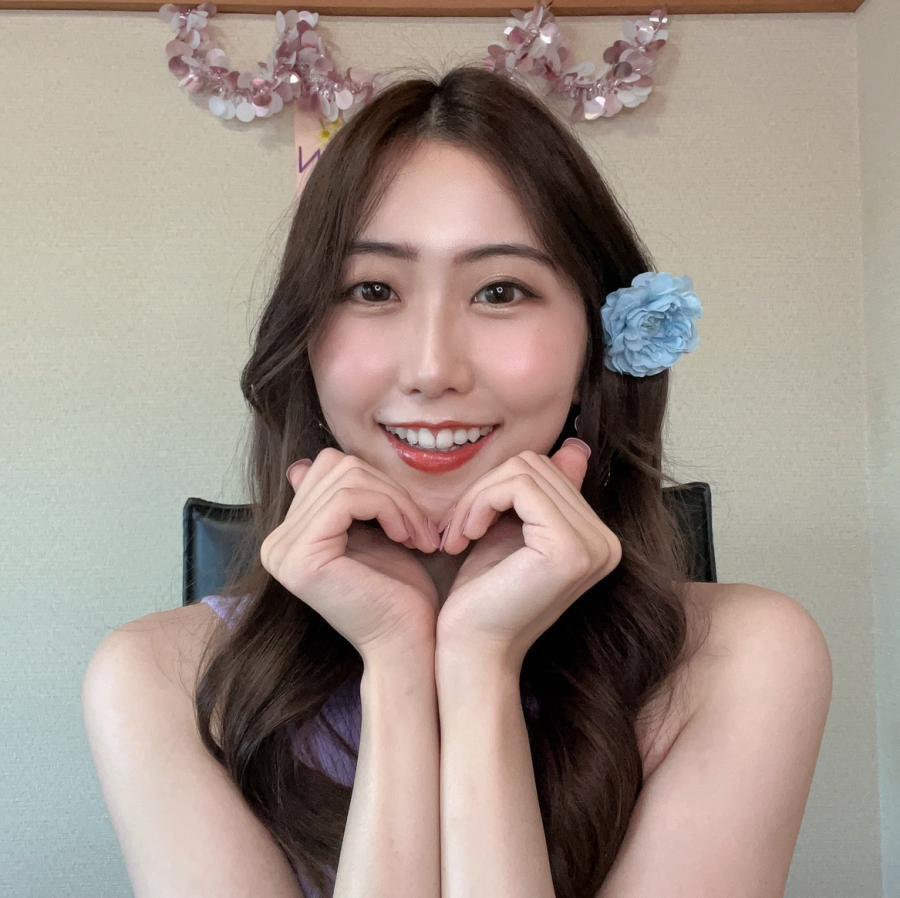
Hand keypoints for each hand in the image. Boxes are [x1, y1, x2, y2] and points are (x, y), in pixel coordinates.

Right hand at [261, 448, 442, 661]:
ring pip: (347, 479)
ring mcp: (282, 551)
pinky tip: (407, 538)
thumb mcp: (368, 533)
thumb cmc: (397, 593)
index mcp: (287, 537)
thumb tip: (301, 466)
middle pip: (336, 467)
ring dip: (396, 501)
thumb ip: (340, 501)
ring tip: (419, 535)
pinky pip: (348, 499)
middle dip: (390, 490)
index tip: (410, 517)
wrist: (407, 644)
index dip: (378, 482)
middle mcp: (275, 544)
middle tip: (422, 528)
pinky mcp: (302, 557)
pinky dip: (389, 508)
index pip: (327, 468)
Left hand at [434, 440, 621, 669]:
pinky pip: (518, 487)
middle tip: (457, 529)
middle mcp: (607, 542)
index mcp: (598, 539)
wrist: (471, 651)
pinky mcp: (569, 548)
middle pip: (538, 466)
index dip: (498, 487)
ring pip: (525, 472)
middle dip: (487, 490)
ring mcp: (594, 546)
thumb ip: (541, 494)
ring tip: (459, 534)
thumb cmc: (483, 597)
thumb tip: (575, 448)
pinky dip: (481, 503)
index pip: (549, 471)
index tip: (468, 523)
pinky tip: (464, 538)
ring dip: (479, 497)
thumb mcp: (512, 533)